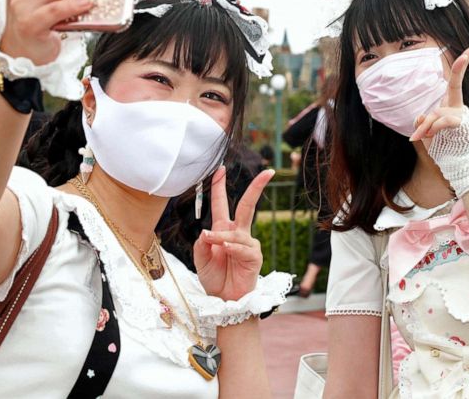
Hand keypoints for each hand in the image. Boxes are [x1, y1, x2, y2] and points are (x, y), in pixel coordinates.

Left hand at [194, 166, 274, 300]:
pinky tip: (226, 248)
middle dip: (257, 188)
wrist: (224, 299)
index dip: (220, 186)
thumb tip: (207, 231)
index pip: (222, 203)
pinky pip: (243, 247)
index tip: (221, 169)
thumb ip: (202, 243)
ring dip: (222, 236)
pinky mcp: (254, 256)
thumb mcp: (200, 258)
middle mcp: (238, 233)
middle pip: (247, 205)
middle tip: (268, 172)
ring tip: (211, 242)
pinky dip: (232, 247)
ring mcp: (248, 243)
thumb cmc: (214, 277)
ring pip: (236, 232)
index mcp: (223, 229)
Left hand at [408, 46, 468, 147]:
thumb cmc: (442, 146)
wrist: (457, 163)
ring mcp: (460, 114)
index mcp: (450, 104)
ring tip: (418, 137)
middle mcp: (457, 106)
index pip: (453, 81)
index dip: (460, 66)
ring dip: (425, 126)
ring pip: (437, 112)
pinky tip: (427, 136)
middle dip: (461, 66)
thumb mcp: (427, 132)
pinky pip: (443, 121)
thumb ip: (423, 122)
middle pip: (455, 84)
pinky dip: (432, 128)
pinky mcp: (461, 124)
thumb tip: (420, 117)